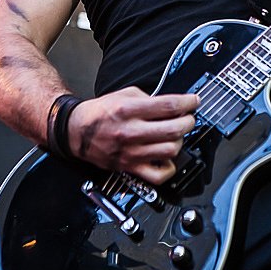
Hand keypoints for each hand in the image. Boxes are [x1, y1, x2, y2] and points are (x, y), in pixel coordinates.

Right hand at [67, 87, 198, 185]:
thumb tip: (172, 104)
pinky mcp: (130, 168)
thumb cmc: (100, 113)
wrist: (76, 132)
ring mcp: (131, 152)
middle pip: (173, 129)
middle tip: (189, 118)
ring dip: (179, 141)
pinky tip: (167, 157)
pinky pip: (158, 175)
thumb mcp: (124, 94)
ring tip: (176, 135)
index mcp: (128, 110)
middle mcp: (130, 131)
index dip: (188, 103)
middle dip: (188, 121)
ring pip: (170, 150)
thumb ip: (149, 98)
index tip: (194, 101)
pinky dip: (169, 167)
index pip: (168, 106)